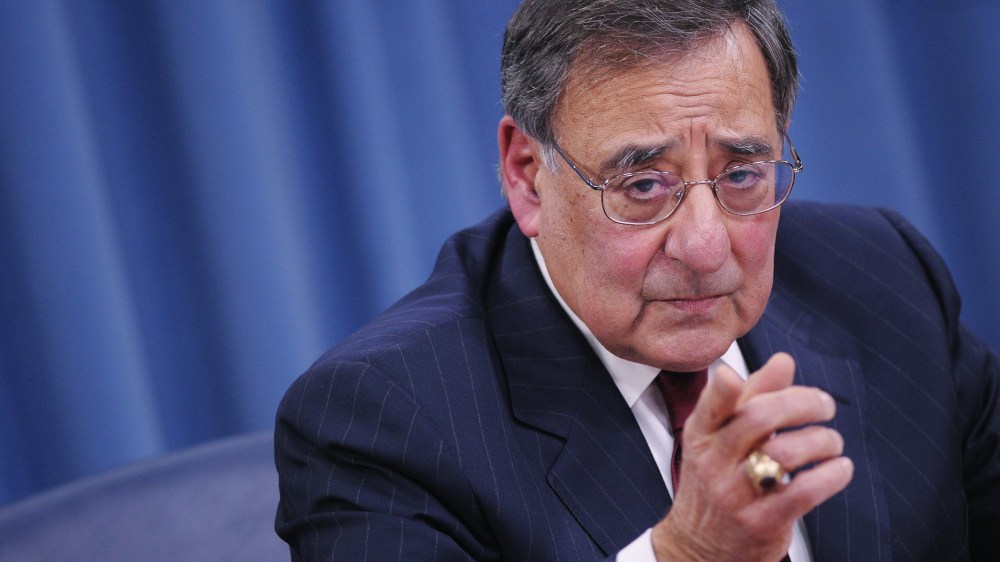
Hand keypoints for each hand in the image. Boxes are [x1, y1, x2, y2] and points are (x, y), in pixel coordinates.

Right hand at [651, 353, 853, 560]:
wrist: (698, 550)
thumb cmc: (714, 485)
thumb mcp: (719, 440)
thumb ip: (751, 398)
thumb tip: (783, 361)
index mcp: (701, 435)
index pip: (713, 403)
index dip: (731, 384)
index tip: (768, 366)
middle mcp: (714, 461)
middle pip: (759, 417)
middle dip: (803, 402)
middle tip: (824, 405)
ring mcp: (736, 493)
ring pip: (787, 452)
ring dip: (823, 440)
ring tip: (832, 442)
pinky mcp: (761, 522)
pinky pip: (805, 491)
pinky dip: (832, 474)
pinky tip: (839, 468)